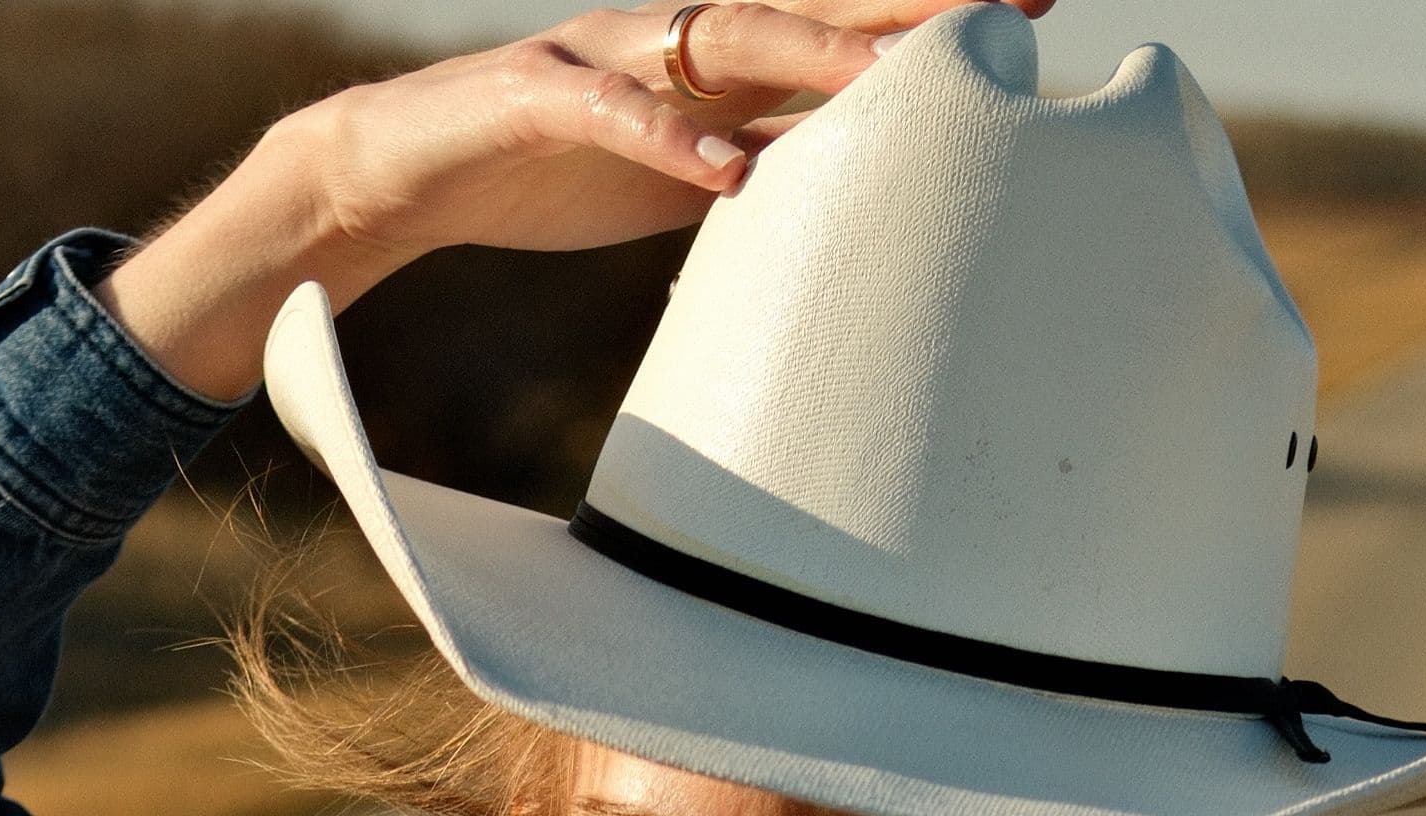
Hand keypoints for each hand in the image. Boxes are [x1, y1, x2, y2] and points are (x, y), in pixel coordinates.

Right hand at [102, 0, 1048, 403]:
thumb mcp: (677, 177)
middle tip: (1003, 1)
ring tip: (898, 75)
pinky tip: (733, 175)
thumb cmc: (544, 175)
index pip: (833, 24)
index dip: (922, 12)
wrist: (400, 171)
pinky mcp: (537, 100)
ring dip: (815, 53)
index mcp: (705, 58)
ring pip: (723, 37)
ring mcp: (604, 60)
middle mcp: (667, 37)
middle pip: (803, 5)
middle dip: (901, 0)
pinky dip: (673, 144)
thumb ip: (761, 163)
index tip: (1025, 8)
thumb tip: (853, 187)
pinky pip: (613, 117)